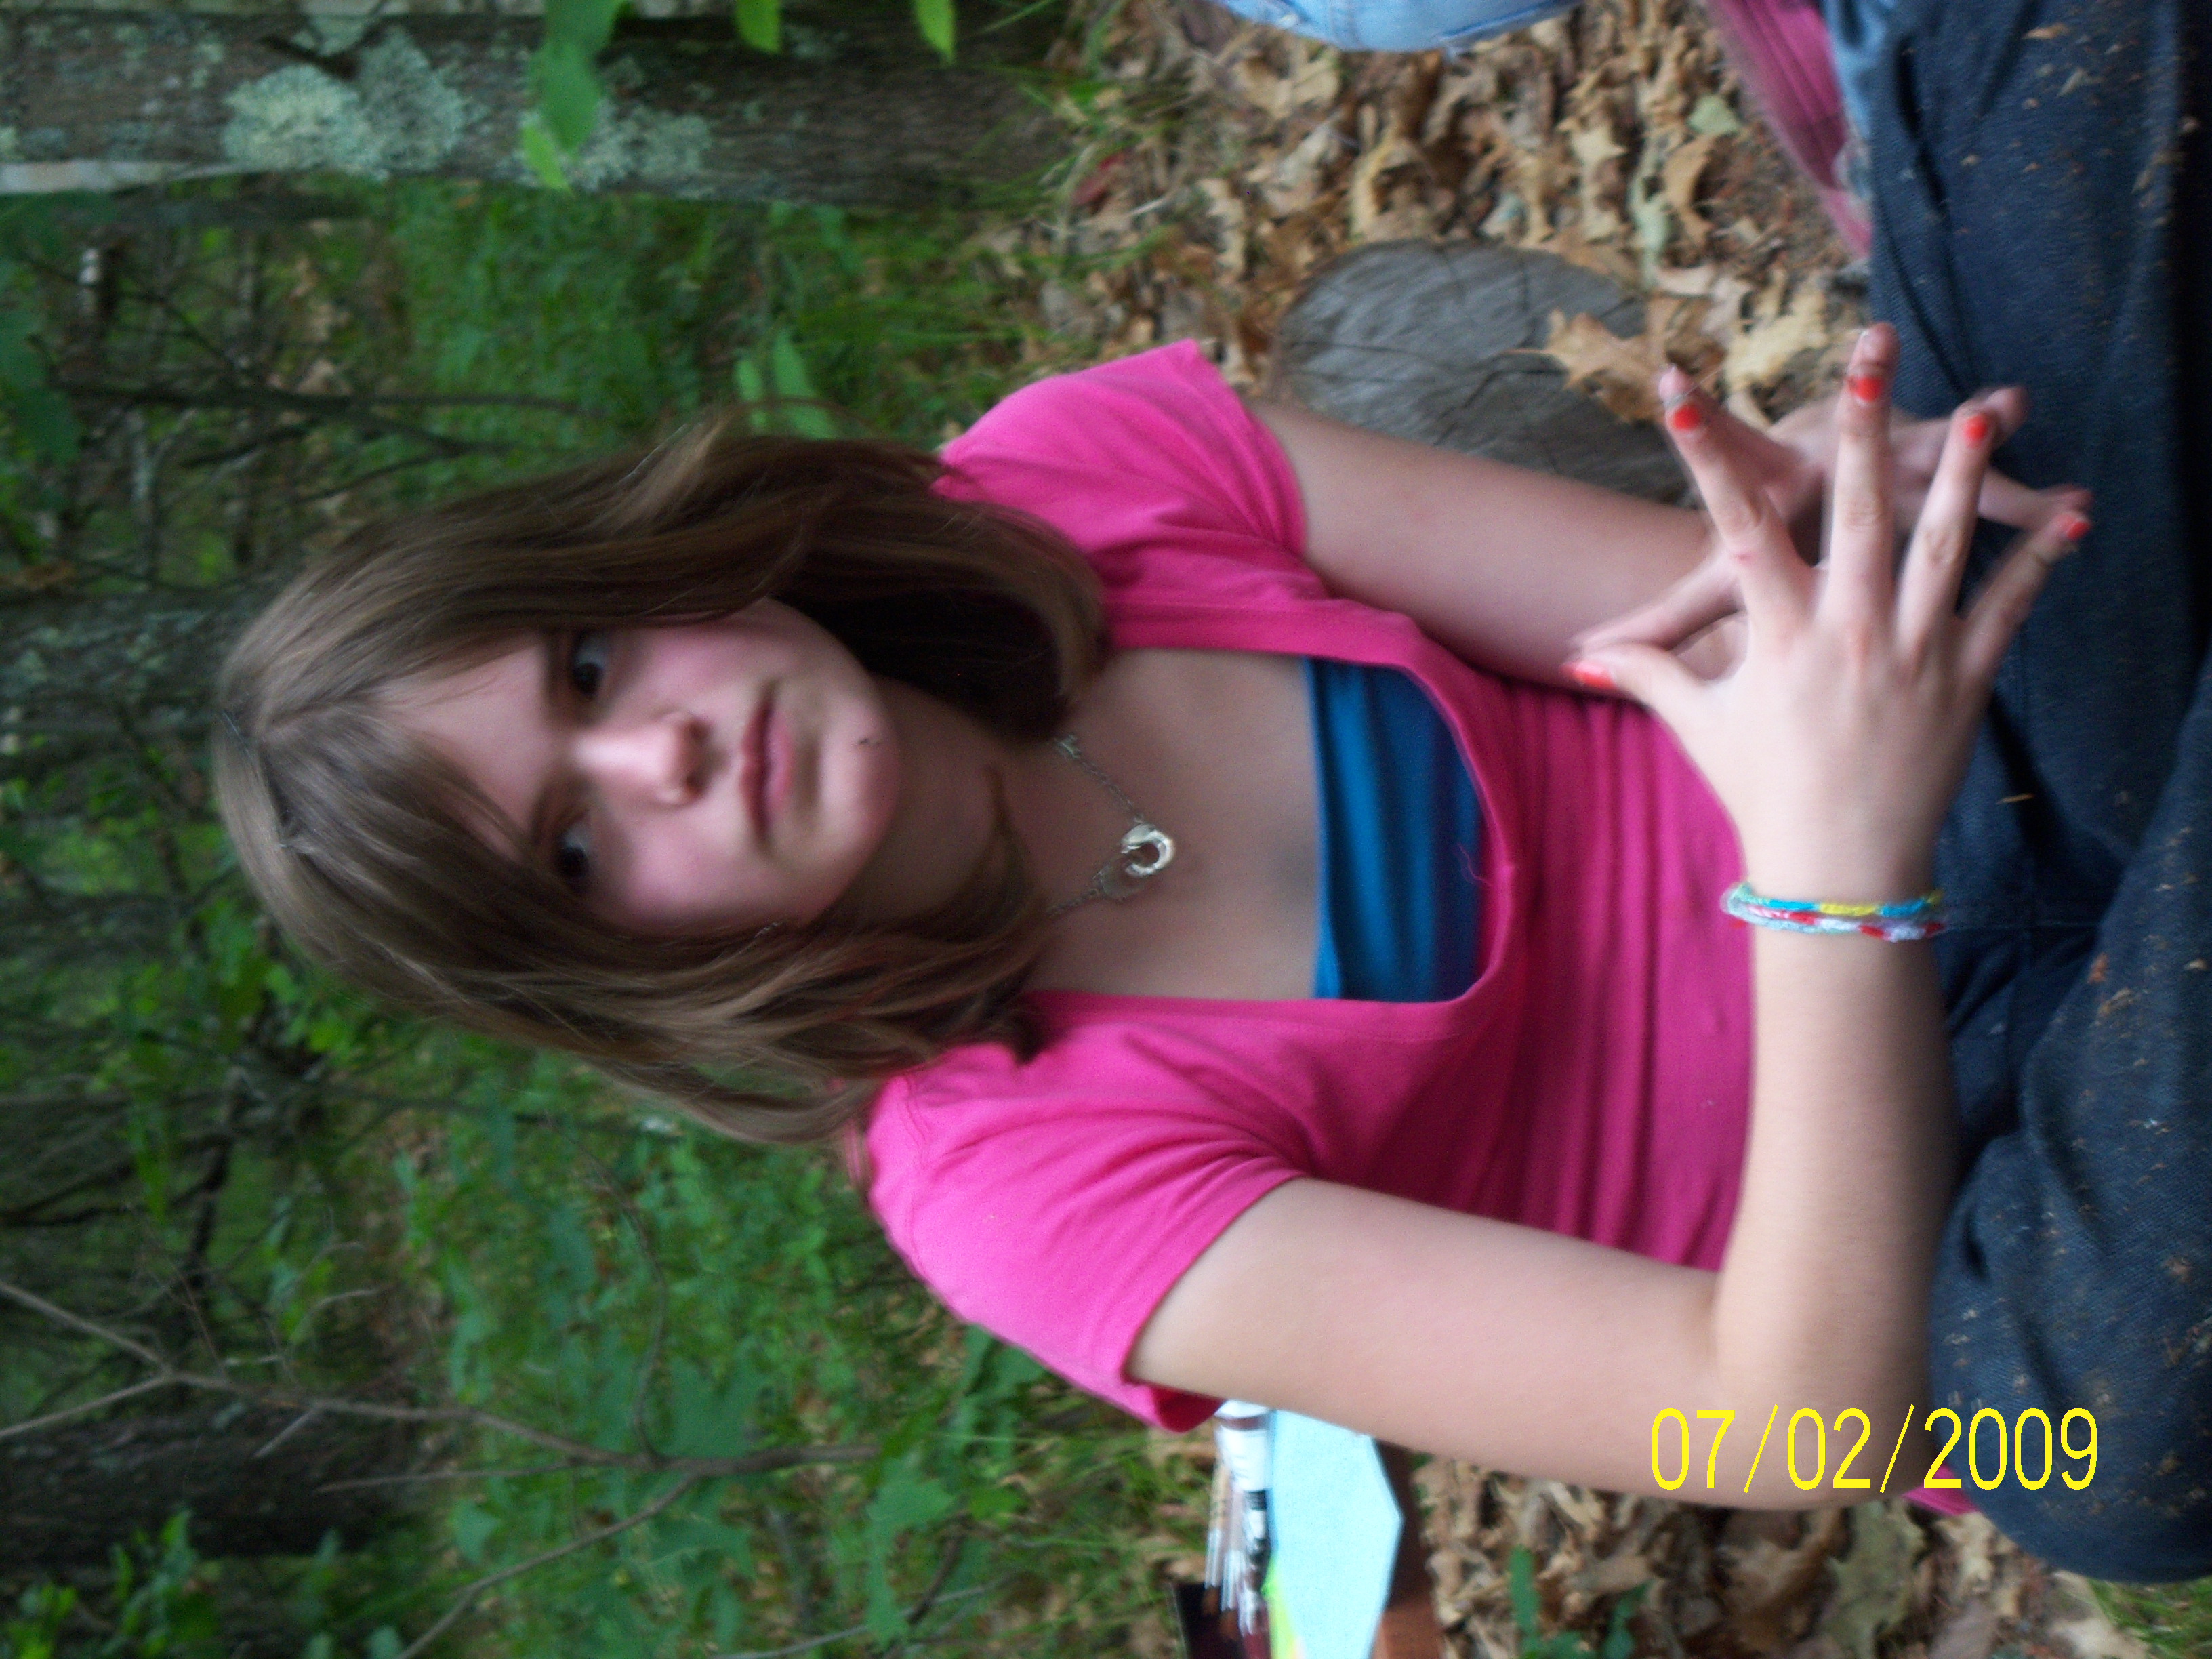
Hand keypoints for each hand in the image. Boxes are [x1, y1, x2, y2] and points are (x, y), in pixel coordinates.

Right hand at [1565, 324, 2087, 899]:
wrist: (1838, 866)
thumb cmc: (1763, 790)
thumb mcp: (1702, 725)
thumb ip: (1650, 675)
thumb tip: (1581, 662)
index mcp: (1777, 636)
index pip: (1731, 525)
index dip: (1700, 453)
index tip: (1674, 390)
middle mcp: (1846, 632)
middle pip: (1855, 511)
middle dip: (1864, 428)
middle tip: (1871, 354)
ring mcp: (1912, 653)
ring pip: (1942, 546)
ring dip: (1964, 474)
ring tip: (1980, 410)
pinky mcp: (1964, 680)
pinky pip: (2008, 608)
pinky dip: (2040, 560)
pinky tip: (2073, 513)